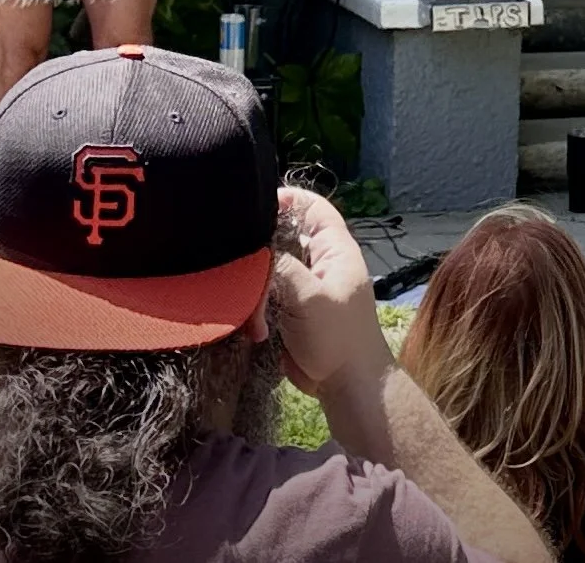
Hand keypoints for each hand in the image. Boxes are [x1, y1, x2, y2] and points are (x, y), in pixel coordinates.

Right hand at [270, 185, 391, 400]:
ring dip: (258, 286)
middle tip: (237, 254)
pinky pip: (269, 297)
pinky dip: (259, 309)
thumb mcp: (309, 297)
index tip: (256, 204)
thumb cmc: (337, 336)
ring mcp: (305, 288)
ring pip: (273, 270)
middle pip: (286, 238)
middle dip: (263, 247)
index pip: (313, 209)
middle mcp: (319, 263)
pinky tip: (255, 326)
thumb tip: (259, 247)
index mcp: (334, 250)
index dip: (290, 199)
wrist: (346, 385)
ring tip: (250, 303)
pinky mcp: (292, 311)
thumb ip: (282, 268)